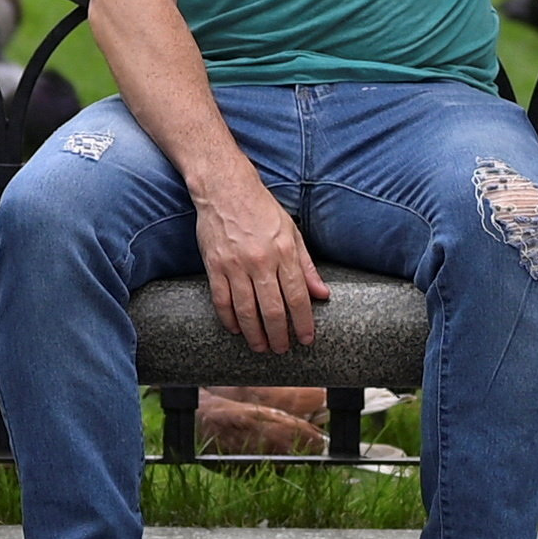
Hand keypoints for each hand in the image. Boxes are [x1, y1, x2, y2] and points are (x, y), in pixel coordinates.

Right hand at [190, 167, 322, 353]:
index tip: (307, 339)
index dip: (304, 322)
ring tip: (262, 347)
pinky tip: (237, 330)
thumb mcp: (291, 232)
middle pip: (273, 309)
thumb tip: (323, 294)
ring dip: (255, 334)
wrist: (225, 189)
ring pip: (247, 311)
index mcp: (284, 251)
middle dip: (280, 335)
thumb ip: (307, 265)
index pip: (298, 296)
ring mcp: (235, 264)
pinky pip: (222, 301)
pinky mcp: (214, 266)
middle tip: (282, 350)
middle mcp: (261, 260)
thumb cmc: (262, 209)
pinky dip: (229, 320)